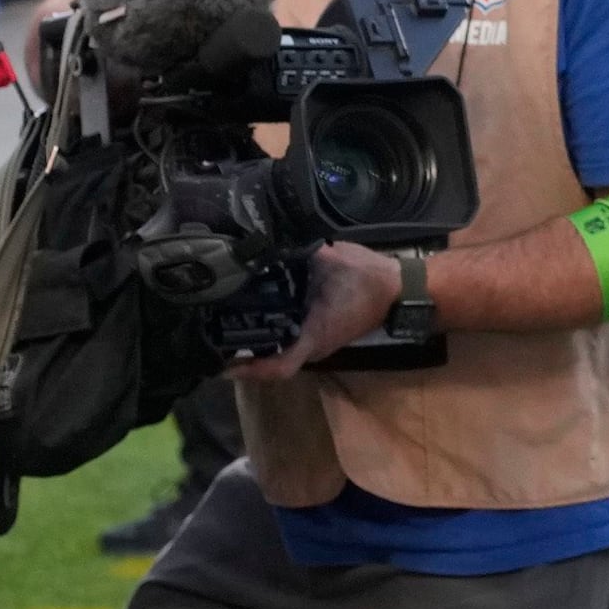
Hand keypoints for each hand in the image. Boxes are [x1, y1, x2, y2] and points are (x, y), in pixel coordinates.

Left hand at [227, 243, 407, 380]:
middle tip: (209, 335)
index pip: (279, 366)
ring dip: (254, 344)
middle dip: (241, 353)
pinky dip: (268, 332)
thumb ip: (299, 253)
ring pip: (278, 352)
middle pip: (271, 361)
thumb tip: (268, 239)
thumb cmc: (368, 280)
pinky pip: (287, 338)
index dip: (249, 369)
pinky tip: (252, 312)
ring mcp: (316, 342)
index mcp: (315, 334)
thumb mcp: (333, 260)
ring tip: (222, 323)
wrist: (399, 289)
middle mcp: (312, 346)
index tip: (222, 364)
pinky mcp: (318, 332)